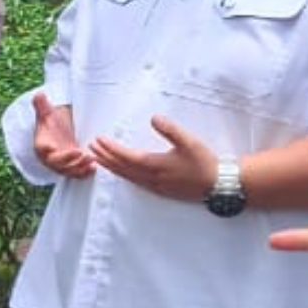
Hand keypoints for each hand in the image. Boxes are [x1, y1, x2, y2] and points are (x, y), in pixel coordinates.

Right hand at [30, 91, 93, 179]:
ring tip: (91, 159)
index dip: (46, 149)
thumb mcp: (47, 111)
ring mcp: (61, 164)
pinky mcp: (71, 167)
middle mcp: (49, 158)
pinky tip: (93, 168)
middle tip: (81, 153)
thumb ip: (41, 104)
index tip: (52, 147)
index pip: (42, 149)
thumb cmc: (52, 120)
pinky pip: (76, 173)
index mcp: (41, 145)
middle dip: (69, 160)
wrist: (60, 128)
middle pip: (56, 163)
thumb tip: (38, 95)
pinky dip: (84, 173)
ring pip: (68, 170)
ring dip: (80, 167)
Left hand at [85, 114, 217, 201]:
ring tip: (98, 158)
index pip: (126, 156)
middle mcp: (151, 178)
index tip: (98, 140)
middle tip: (90, 147)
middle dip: (105, 157)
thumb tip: (154, 117)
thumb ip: (170, 129)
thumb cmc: (204, 162)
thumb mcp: (189, 141)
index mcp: (156, 165)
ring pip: (127, 176)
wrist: (217, 185)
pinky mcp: (160, 190)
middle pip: (121, 168)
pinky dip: (123, 175)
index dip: (111, 148)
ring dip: (111, 167)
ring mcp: (155, 186)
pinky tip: (120, 172)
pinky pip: (135, 182)